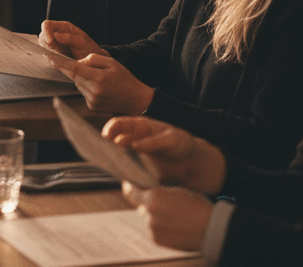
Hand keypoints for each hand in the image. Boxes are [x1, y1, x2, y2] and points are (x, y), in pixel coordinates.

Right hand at [40, 19, 101, 58]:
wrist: (94, 62)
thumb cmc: (89, 49)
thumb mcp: (82, 41)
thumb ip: (69, 37)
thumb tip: (55, 35)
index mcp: (63, 27)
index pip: (47, 24)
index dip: (46, 32)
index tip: (50, 41)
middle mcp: (57, 34)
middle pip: (42, 36)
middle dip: (48, 45)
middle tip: (59, 53)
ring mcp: (55, 45)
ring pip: (43, 46)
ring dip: (50, 52)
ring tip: (63, 57)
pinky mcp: (55, 54)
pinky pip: (48, 55)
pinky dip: (52, 58)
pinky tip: (61, 60)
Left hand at [58, 53, 153, 114]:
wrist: (136, 100)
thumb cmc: (125, 78)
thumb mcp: (111, 62)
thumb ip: (93, 59)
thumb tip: (78, 61)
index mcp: (98, 78)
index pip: (73, 68)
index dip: (59, 62)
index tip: (48, 56)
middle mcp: (93, 91)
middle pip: (73, 76)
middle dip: (67, 68)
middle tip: (59, 59)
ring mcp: (92, 100)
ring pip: (77, 83)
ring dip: (80, 77)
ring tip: (96, 76)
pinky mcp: (91, 106)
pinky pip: (82, 91)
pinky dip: (85, 86)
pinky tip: (98, 86)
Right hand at [103, 117, 226, 193]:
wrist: (197, 166)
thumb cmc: (186, 146)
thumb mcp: (172, 139)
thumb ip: (153, 142)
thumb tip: (133, 145)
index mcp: (140, 126)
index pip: (118, 124)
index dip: (109, 130)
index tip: (106, 139)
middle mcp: (135, 140)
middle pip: (113, 141)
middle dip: (106, 147)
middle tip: (104, 155)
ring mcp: (137, 156)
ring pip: (118, 157)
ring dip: (114, 162)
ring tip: (113, 167)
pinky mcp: (141, 171)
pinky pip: (127, 171)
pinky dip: (123, 174)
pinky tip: (125, 177)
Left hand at [121, 182, 213, 251]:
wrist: (208, 228)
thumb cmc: (196, 206)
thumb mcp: (177, 191)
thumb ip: (160, 192)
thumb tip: (149, 193)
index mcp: (153, 197)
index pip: (133, 191)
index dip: (129, 188)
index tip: (126, 186)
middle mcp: (149, 212)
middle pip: (142, 206)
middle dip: (149, 205)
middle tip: (166, 208)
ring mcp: (152, 227)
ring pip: (148, 219)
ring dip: (155, 218)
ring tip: (173, 219)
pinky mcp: (156, 240)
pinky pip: (153, 231)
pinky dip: (159, 229)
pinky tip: (173, 228)